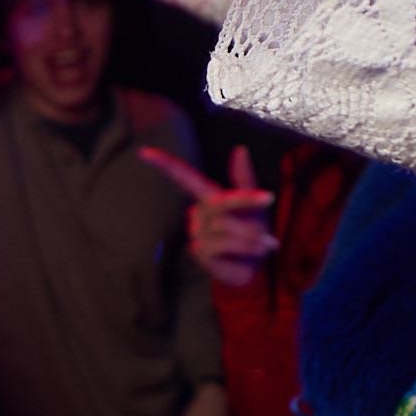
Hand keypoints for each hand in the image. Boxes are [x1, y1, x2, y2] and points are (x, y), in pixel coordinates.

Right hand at [140, 144, 280, 290]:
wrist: (253, 267)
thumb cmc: (251, 232)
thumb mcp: (254, 206)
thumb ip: (245, 179)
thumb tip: (240, 149)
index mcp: (208, 198)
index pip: (184, 177)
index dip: (166, 164)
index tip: (145, 152)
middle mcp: (197, 214)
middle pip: (221, 205)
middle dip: (249, 220)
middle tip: (269, 238)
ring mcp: (196, 234)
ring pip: (225, 228)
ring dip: (251, 240)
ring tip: (260, 248)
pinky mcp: (200, 254)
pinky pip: (223, 247)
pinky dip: (242, 252)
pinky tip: (243, 259)